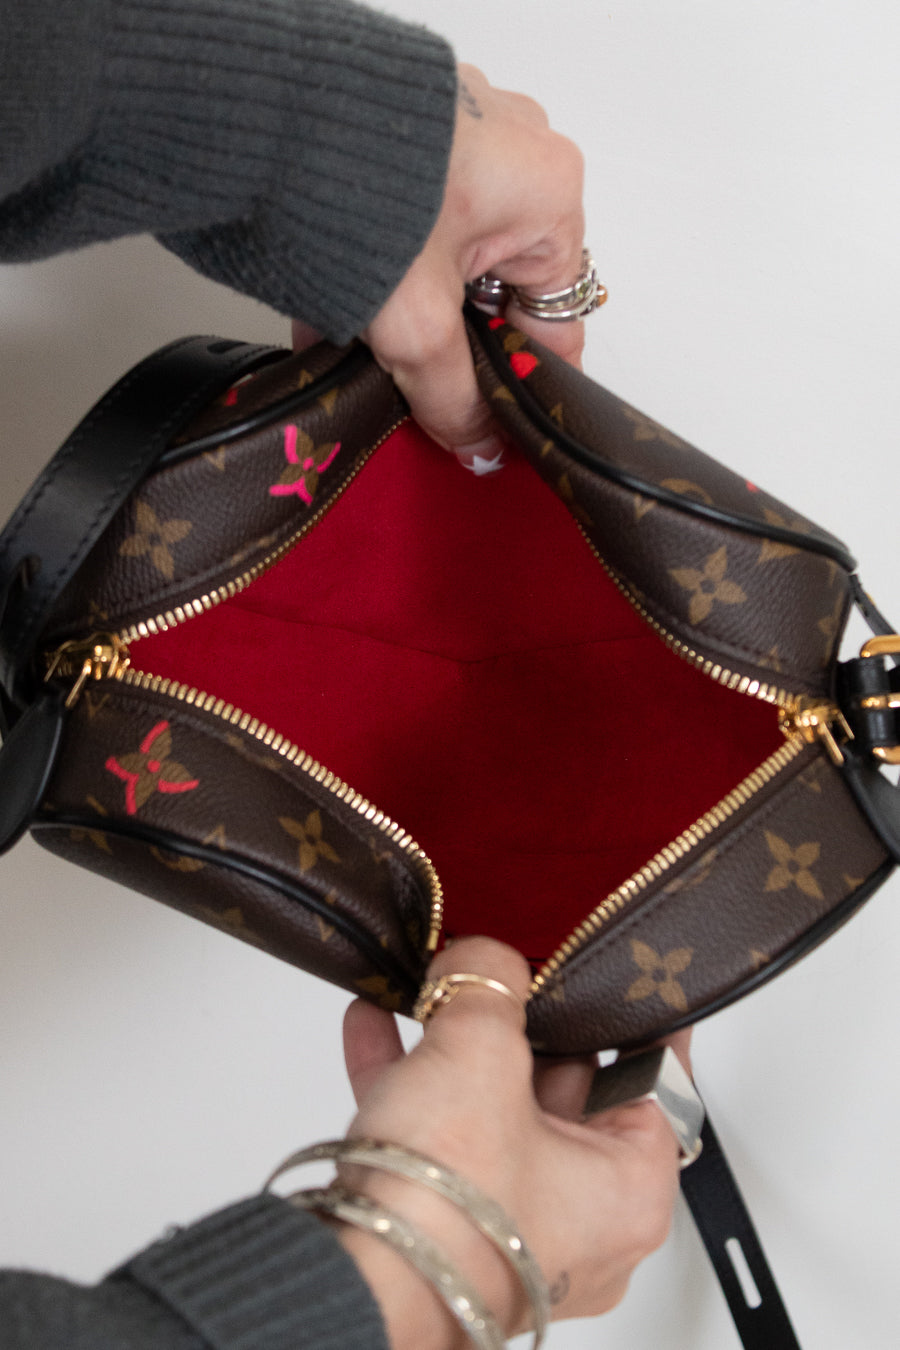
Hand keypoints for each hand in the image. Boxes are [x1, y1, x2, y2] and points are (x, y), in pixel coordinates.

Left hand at [294, 64, 586, 465]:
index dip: (520, 387)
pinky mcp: (407, 135)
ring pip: (449, 263)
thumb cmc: (357, 190)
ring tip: (366, 346)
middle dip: (452, 346)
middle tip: (413, 384)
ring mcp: (462, 138)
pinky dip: (382, 274)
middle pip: (499, 293)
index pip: (554, 325)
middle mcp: (518, 155)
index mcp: (550, 196)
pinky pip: (411, 228)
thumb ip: (455, 399)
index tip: (489, 424)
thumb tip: (478, 446)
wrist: (258, 117)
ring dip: (409, 314)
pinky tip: (340, 314)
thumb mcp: (419, 327)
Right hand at [337, 937, 688, 1349]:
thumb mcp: (482, 1051)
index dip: (630, 1016)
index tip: (621, 976)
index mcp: (630, 1190)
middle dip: (524, 1024)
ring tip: (431, 990)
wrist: (353, 1280)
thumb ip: (489, 982)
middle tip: (507, 969)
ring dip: (454, 1045)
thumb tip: (482, 955)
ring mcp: (509, 1227)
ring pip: (492, 1111)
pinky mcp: (445, 1227)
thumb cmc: (445, 1213)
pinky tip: (376, 1027)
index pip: (653, 1079)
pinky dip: (411, 1079)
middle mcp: (581, 1221)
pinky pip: (437, 1135)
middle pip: (566, 1089)